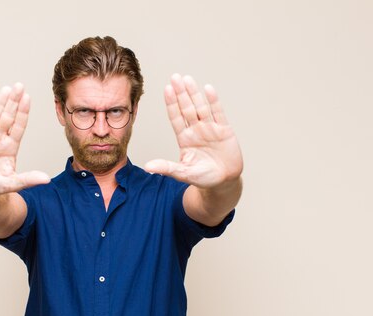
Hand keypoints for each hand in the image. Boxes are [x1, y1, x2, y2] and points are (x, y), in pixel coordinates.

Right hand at [0, 84, 49, 196]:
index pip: (19, 126)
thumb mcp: (12, 184)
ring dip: (0, 103)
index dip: (23, 112)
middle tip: (19, 86)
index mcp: (10, 147)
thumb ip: (27, 180)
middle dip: (14, 102)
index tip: (28, 98)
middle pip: (8, 117)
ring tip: (7, 89)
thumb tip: (46, 179)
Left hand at [145, 74, 242, 188]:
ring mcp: (210, 128)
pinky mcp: (224, 130)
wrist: (224, 181)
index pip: (176, 117)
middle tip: (175, 77)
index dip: (172, 103)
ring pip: (201, 107)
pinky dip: (214, 101)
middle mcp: (196, 130)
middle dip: (181, 93)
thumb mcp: (183, 173)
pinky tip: (208, 89)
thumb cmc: (203, 178)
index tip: (166, 89)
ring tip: (188, 79)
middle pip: (187, 108)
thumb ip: (167, 168)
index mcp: (184, 138)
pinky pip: (218, 113)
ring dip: (194, 93)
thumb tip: (147, 167)